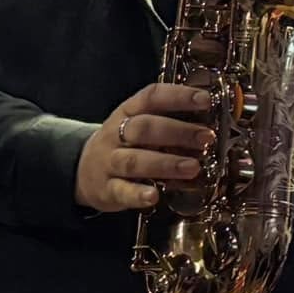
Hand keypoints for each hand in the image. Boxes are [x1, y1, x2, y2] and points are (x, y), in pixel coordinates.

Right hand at [76, 84, 213, 211]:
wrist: (82, 171)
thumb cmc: (125, 144)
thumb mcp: (140, 125)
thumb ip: (170, 121)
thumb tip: (211, 122)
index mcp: (128, 112)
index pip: (151, 97)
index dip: (178, 96)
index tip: (205, 99)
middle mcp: (116, 134)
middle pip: (144, 128)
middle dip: (178, 132)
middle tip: (206, 137)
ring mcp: (109, 162)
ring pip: (135, 160)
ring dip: (166, 164)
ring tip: (193, 167)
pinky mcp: (106, 189)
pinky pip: (121, 191)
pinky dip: (138, 194)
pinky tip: (154, 196)